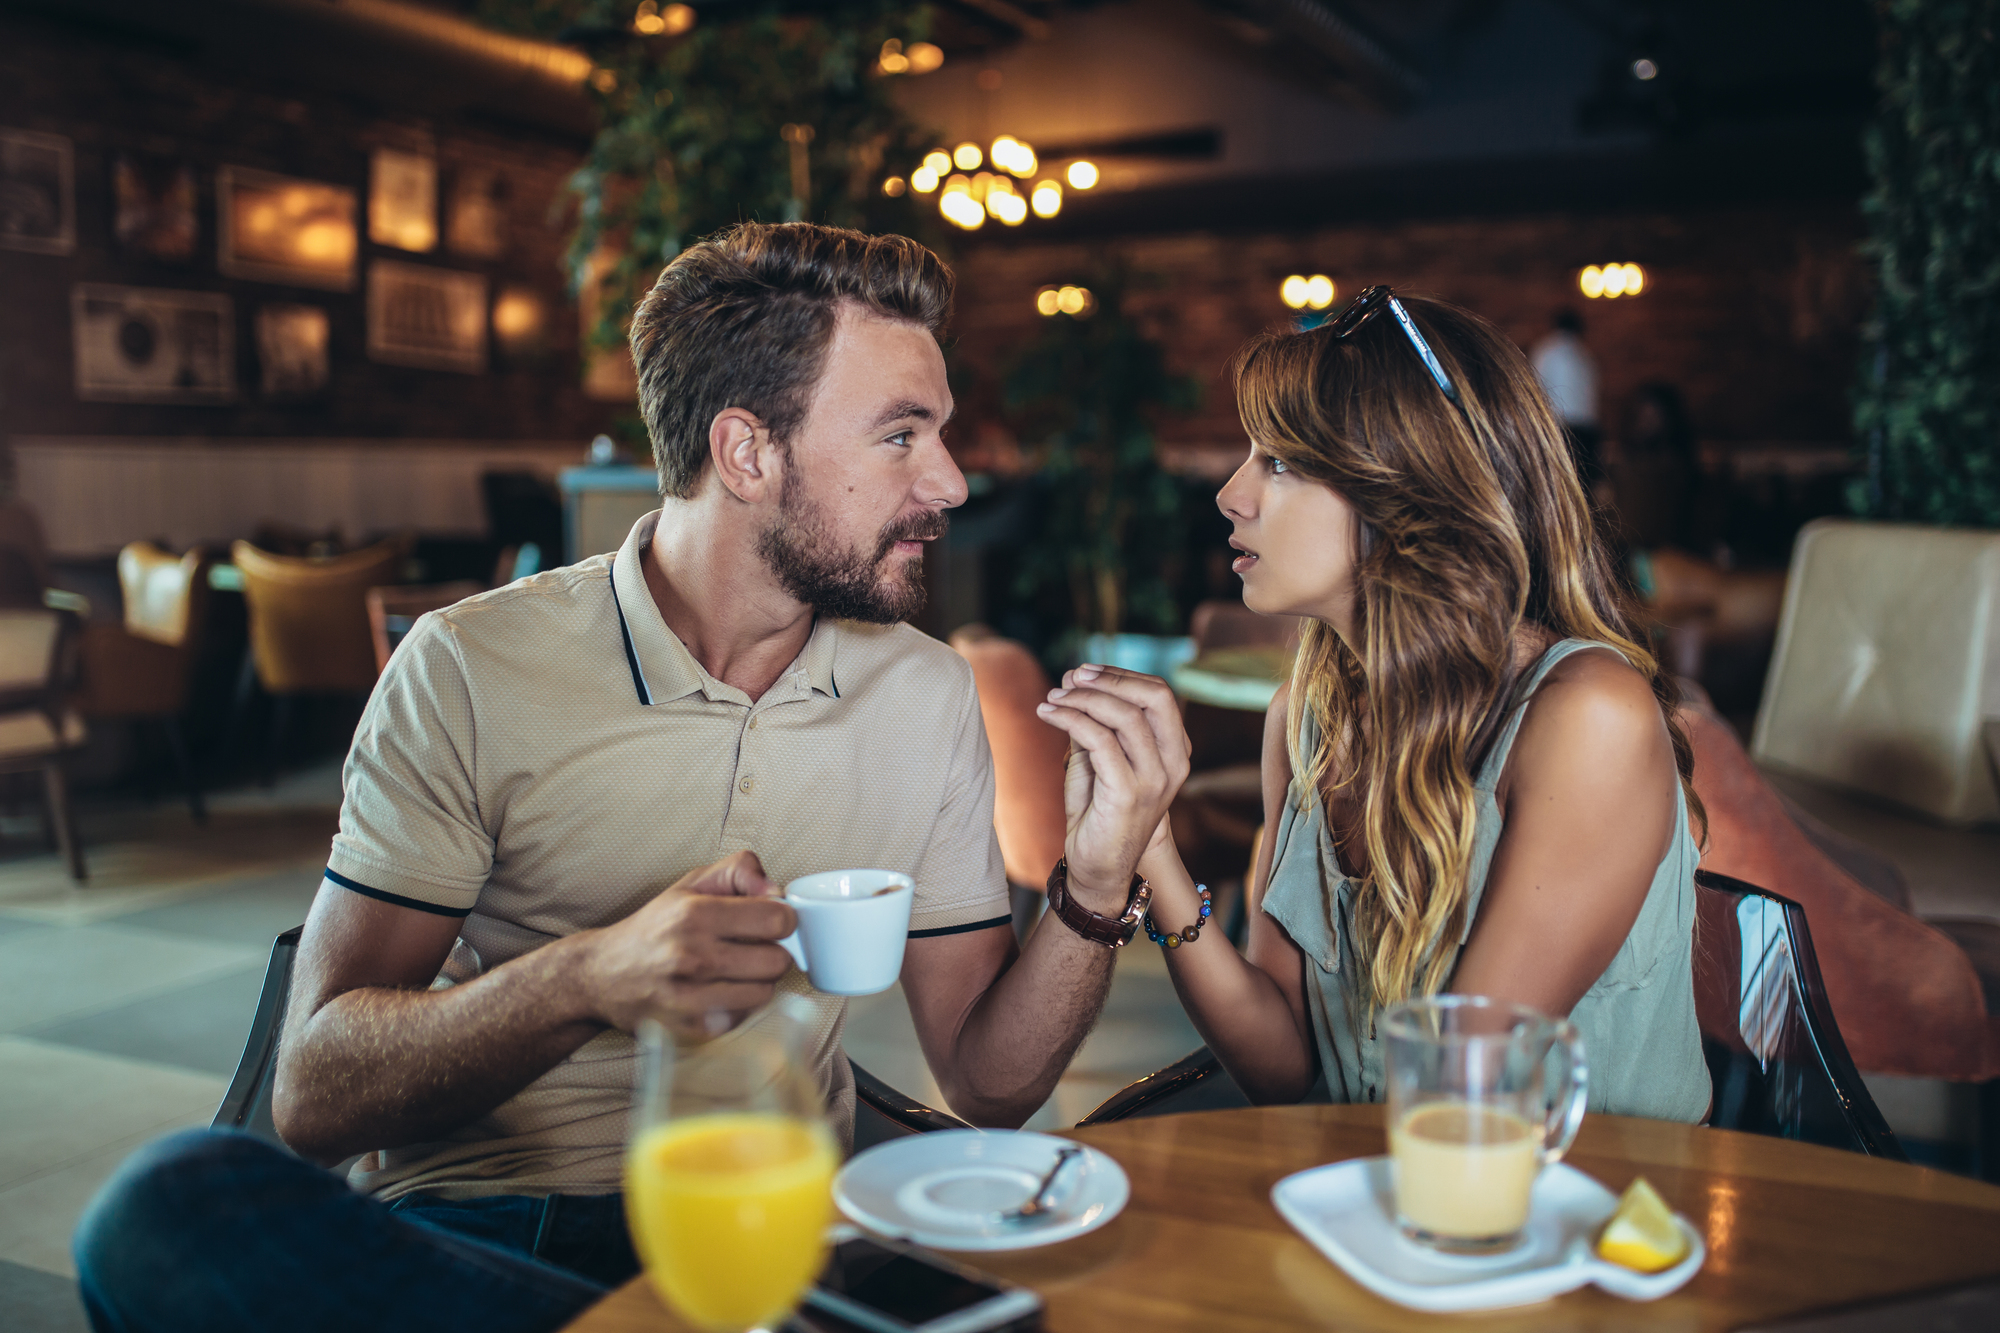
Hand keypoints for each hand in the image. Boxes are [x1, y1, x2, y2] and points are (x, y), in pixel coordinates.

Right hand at [578, 850, 796, 1035]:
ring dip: (757, 981)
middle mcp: (691, 956)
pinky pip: (743, 1018)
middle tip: (754, 948)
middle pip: (777, 960)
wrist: (601, 974)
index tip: (770, 922)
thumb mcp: (691, 884)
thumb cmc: (655, 927)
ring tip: (736, 970)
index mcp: (695, 914)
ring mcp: (689, 998)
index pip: (777, 919)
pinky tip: (720, 992)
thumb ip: (740, 871)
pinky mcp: (689, 1029)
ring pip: (764, 992)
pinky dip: (739, 1006)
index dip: (782, 919)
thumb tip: (778, 891)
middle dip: (773, 952)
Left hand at [1036, 665, 1190, 912]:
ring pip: (1125, 716)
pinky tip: (1048, 715)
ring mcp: (1155, 780)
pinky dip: (1070, 719)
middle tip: (1072, 677)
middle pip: (1155, 697)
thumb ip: (1092, 722)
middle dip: (1110, 679)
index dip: (1121, 675)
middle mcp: (1174, 764)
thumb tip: (1073, 680)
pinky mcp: (1129, 794)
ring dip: (1082, 699)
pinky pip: (1100, 740)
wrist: (1096, 869)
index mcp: (1174, 752)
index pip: (1160, 694)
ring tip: (1051, 699)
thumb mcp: (1096, 760)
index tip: (1084, 672)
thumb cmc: (1096, 814)